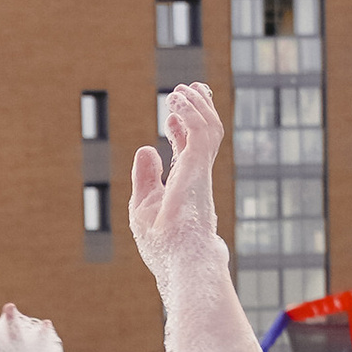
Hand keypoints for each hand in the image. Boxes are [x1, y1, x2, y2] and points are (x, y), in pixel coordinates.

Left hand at [129, 82, 221, 268]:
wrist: (179, 262)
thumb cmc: (163, 245)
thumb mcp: (143, 205)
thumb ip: (146, 177)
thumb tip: (146, 148)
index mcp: (185, 186)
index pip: (188, 150)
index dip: (180, 129)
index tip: (169, 114)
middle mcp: (197, 176)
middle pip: (204, 134)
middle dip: (197, 109)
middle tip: (186, 89)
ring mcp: (201, 171)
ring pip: (208, 128)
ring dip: (195, 105)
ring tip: (180, 89)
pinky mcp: (201, 169)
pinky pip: (202, 131)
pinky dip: (191, 112)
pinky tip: (175, 101)